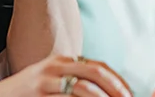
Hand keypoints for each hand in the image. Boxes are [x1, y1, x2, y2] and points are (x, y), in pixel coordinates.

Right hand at [0, 55, 131, 96]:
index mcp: (61, 61)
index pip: (98, 67)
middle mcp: (55, 67)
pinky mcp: (40, 94)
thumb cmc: (25, 94)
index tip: (129, 93)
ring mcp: (47, 81)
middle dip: (116, 88)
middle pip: (95, 73)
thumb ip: (72, 82)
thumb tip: (101, 90)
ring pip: (84, 88)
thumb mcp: (50, 82)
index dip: (117, 80)